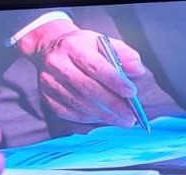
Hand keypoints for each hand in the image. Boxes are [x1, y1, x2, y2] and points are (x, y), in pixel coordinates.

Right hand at [17, 20, 146, 124]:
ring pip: (79, 104)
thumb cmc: (82, 47)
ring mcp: (49, 83)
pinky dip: (89, 119)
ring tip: (122, 120)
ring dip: (103, 116)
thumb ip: (124, 54)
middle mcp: (57, 64)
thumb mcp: (103, 42)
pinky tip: (104, 119)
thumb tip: (137, 71)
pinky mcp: (47, 98)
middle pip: (87, 88)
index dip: (114, 81)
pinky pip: (70, 113)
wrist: (49, 48)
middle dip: (112, 104)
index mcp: (72, 46)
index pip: (95, 66)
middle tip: (130, 116)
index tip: (131, 93)